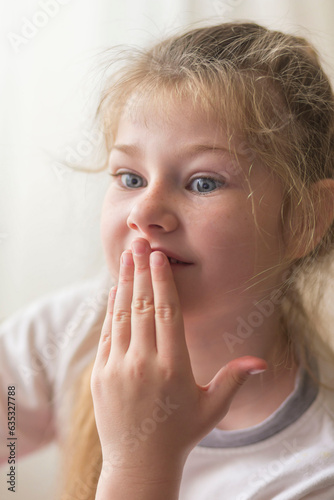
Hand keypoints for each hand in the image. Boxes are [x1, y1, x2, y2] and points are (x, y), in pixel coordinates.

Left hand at [91, 238, 266, 488]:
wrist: (139, 463)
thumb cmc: (180, 433)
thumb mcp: (212, 407)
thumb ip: (234, 379)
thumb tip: (261, 362)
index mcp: (174, 368)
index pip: (167, 314)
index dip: (163, 282)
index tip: (159, 257)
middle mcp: (143, 365)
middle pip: (142, 308)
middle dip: (142, 271)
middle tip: (140, 242)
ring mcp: (118, 369)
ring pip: (122, 316)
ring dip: (125, 283)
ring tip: (127, 257)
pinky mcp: (101, 375)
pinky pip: (107, 334)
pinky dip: (111, 309)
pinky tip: (115, 290)